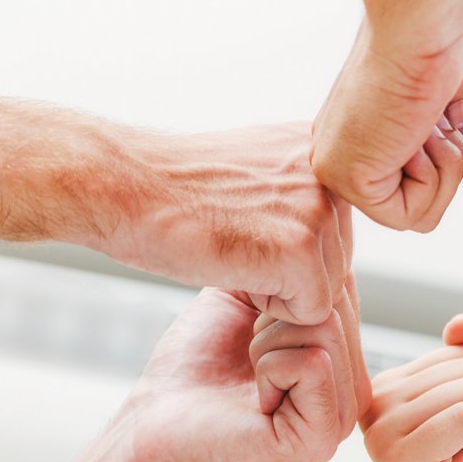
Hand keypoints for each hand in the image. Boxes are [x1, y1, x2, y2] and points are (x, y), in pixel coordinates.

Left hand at [100, 280, 369, 461]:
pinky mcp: (322, 438)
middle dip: (274, 316)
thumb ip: (293, 270)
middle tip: (245, 358)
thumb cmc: (193, 364)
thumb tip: (326, 232)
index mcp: (343, 361)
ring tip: (248, 376)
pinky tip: (253, 399)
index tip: (250, 331)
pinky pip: (312, 361)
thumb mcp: (250, 298)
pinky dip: (267, 366)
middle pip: (334, 303)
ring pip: (324, 326)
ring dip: (266, 342)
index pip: (338, 286)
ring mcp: (342, 418)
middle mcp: (353, 391)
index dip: (282, 291)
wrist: (153, 422)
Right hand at [102, 121, 351, 325]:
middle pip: (338, 261)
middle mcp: (334, 173)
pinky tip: (231, 266)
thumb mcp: (258, 168)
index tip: (244, 221)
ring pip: (327, 288)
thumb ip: (302, 187)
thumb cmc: (178, 188)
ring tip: (232, 247)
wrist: (124, 186)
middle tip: (235, 237)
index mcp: (327, 149)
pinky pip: (309, 312)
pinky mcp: (301, 251)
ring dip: (278, 287)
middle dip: (289, 269)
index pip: (336, 230)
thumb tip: (330, 223)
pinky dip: (268, 306)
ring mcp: (320, 210)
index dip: (287, 245)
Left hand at [312, 0, 462, 232]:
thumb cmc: (452, 30)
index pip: (421, 182)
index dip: (456, 151)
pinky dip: (435, 177)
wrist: (430, 10)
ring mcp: (340, 166)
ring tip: (432, 117)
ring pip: (420, 215)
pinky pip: (411, 216)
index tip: (448, 104)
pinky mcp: (345, 177)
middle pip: (422, 204)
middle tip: (441, 111)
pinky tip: (420, 131)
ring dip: (448, 166)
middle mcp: (346, 150)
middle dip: (453, 160)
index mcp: (367, 129)